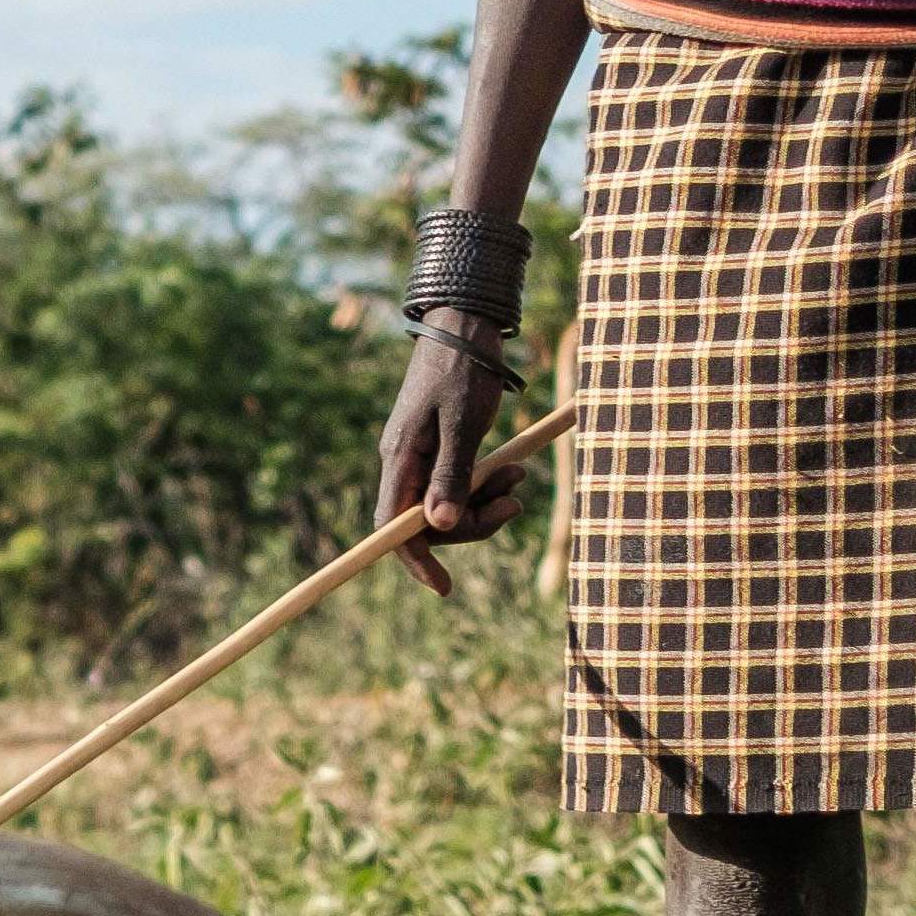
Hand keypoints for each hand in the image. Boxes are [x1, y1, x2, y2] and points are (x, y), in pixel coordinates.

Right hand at [369, 316, 530, 600]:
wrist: (466, 327)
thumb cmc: (464, 372)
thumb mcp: (463, 425)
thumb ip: (452, 476)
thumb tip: (439, 528)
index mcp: (401, 457)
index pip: (394, 526)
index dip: (416, 560)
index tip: (444, 587)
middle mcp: (405, 462)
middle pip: (428, 522)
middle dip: (472, 524)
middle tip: (514, 505)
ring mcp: (421, 456)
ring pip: (448, 505)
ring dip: (486, 502)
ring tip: (520, 476)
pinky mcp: (440, 448)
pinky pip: (459, 484)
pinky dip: (487, 485)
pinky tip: (512, 470)